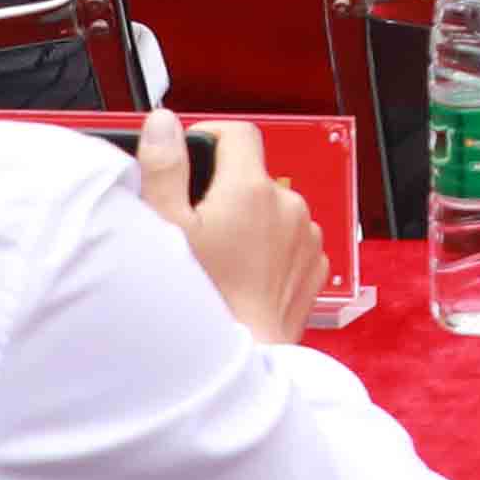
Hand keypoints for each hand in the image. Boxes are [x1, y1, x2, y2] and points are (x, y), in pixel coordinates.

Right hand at [143, 104, 329, 344]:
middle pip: (253, 175)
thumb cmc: (201, 300)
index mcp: (250, 190)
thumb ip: (164, 168)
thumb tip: (164, 123)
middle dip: (225, 190)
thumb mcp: (164, 229)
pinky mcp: (315, 263)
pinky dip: (271, 247)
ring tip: (221, 255)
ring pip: (273, 208)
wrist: (243, 356)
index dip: (212, 138)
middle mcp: (287, 206)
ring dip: (250, 220)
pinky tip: (245, 272)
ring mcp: (306, 235)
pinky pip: (291, 239)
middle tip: (196, 226)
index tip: (193, 159)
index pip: (239, 133)